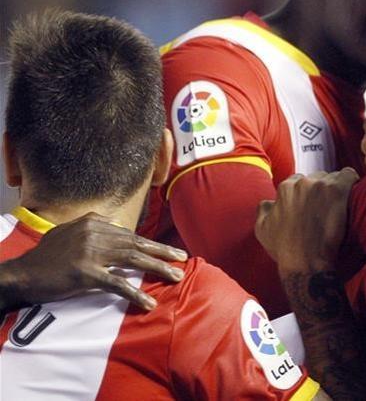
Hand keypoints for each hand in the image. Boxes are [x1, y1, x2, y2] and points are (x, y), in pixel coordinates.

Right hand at [0, 212, 186, 311]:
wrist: (22, 273)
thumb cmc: (46, 256)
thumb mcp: (69, 231)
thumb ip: (93, 225)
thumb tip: (116, 223)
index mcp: (94, 223)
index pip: (130, 234)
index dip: (151, 244)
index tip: (169, 251)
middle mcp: (95, 233)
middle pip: (137, 244)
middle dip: (162, 253)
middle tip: (183, 259)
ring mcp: (90, 252)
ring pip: (133, 260)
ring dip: (158, 269)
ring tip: (176, 277)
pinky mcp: (85, 272)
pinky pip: (117, 283)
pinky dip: (135, 293)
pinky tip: (148, 302)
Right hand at [255, 168, 358, 274]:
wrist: (305, 262)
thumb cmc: (285, 249)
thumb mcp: (263, 229)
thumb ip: (264, 210)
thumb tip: (269, 202)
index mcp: (285, 189)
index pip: (299, 181)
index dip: (307, 194)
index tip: (314, 205)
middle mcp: (301, 183)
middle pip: (317, 178)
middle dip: (321, 190)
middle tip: (327, 207)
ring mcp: (320, 185)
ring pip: (333, 177)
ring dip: (336, 188)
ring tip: (340, 206)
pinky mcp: (337, 190)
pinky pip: (349, 175)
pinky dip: (351, 182)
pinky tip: (352, 193)